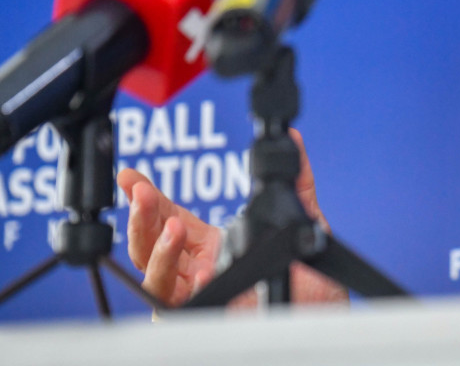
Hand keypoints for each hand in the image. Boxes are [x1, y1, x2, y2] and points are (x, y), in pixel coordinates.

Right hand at [117, 128, 348, 306]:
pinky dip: (188, 289)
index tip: (130, 176)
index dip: (150, 198)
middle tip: (140, 192)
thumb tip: (294, 141)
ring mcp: (200, 297)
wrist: (328, 318)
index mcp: (213, 246)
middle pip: (152, 244)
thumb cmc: (312, 283)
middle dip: (143, 217)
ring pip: (158, 276)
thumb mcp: (304, 223)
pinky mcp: (209, 319)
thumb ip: (297, 183)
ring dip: (160, 250)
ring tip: (172, 227)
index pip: (170, 218)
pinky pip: (183, 308)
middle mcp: (197, 271)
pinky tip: (198, 273)